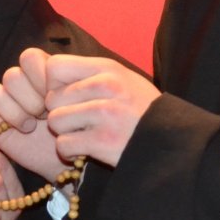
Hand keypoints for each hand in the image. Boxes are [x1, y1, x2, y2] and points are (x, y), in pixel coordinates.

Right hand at [0, 48, 67, 179]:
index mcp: (40, 70)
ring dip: (13, 112)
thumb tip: (50, 75)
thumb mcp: (77, 100)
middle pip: (12, 77)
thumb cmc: (75, 127)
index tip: (56, 96)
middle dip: (31, 100)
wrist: (67, 157)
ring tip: (29, 127)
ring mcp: (2, 101)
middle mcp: (20, 83)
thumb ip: (67, 81)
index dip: (41, 78)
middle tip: (45, 116)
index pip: (29, 58)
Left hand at [44, 55, 160, 166]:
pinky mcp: (103, 141)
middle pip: (52, 98)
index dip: (53, 85)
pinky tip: (85, 151)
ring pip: (55, 121)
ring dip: (65, 134)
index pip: (55, 67)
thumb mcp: (122, 79)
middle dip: (60, 113)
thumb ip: (90, 74)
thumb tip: (48, 69)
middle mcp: (106, 86)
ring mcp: (105, 113)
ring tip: (84, 135)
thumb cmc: (141, 111)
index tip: (66, 98)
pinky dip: (70, 153)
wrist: (171, 142)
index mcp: (107, 68)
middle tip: (78, 122)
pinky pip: (64, 145)